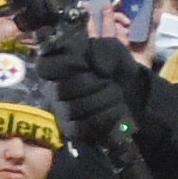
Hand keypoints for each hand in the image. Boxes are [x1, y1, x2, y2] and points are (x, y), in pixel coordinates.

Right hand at [37, 27, 152, 142]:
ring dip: (101, 101)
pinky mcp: (71, 128)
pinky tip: (115, 111)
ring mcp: (61, 109)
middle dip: (91, 85)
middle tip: (108, 81)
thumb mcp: (112, 49)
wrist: (133, 92)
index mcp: (60, 64)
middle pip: (61, 89)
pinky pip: (79, 127)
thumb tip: (93, 66)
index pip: (44, 66)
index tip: (84, 64)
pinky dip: (102, 118)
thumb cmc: (117, 67)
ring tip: (116, 96)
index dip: (63, 66)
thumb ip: (100, 50)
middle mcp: (55, 87)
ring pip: (72, 108)